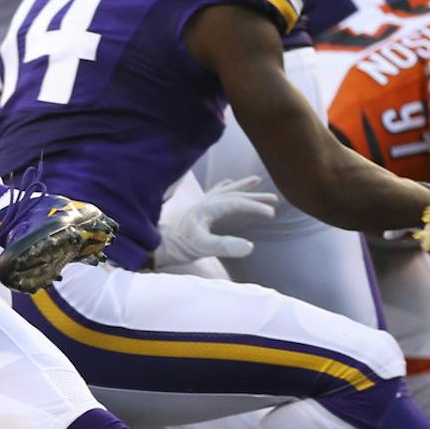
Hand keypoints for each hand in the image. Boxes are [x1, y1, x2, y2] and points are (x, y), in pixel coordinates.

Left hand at [153, 176, 278, 267]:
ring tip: (255, 180)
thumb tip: (250, 246)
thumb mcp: (202, 247)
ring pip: (225, 191)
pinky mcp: (195, 209)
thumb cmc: (177, 246)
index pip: (237, 203)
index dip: (255, 207)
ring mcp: (199, 204)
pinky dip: (224, 187)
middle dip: (254, 196)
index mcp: (208, 208)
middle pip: (234, 195)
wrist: (155, 245)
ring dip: (241, 187)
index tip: (271, 213)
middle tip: (274, 199)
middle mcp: (205, 202)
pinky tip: (227, 183)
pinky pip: (214, 193)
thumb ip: (225, 246)